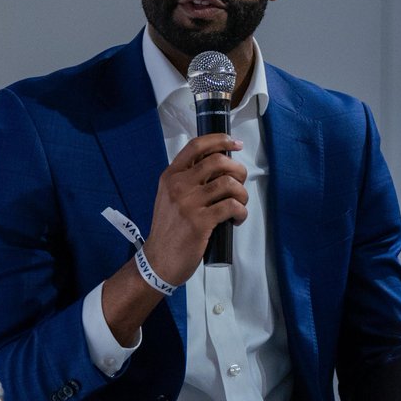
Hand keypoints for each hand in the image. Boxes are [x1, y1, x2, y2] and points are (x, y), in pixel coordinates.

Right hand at [141, 133, 246, 284]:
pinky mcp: (200, 222)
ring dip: (242, 194)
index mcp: (171, 176)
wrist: (158, 260)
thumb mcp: (169, 197)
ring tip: (239, 204)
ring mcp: (188, 203)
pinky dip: (241, 212)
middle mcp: (178, 185)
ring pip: (229, 184)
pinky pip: (231, 207)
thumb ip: (187, 180)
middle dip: (238, 170)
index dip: (220, 140)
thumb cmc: (169, 229)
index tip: (235, 143)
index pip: (196, 146)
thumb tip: (219, 167)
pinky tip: (237, 218)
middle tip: (241, 182)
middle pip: (218, 161)